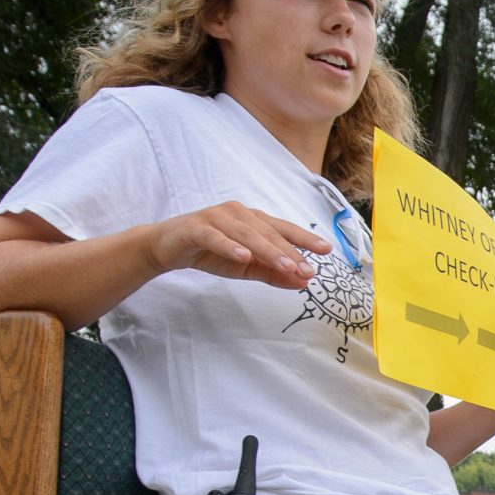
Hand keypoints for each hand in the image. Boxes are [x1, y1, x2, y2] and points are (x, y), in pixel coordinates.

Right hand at [148, 202, 328, 289]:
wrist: (168, 248)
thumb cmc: (211, 253)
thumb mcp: (246, 267)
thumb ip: (273, 272)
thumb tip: (303, 281)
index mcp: (253, 220)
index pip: (283, 229)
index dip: (304, 239)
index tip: (326, 250)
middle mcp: (238, 213)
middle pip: (268, 232)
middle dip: (289, 251)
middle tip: (306, 268)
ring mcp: (216, 217)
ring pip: (246, 233)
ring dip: (267, 250)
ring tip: (285, 265)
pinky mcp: (195, 227)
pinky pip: (215, 236)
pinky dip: (229, 245)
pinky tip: (243, 256)